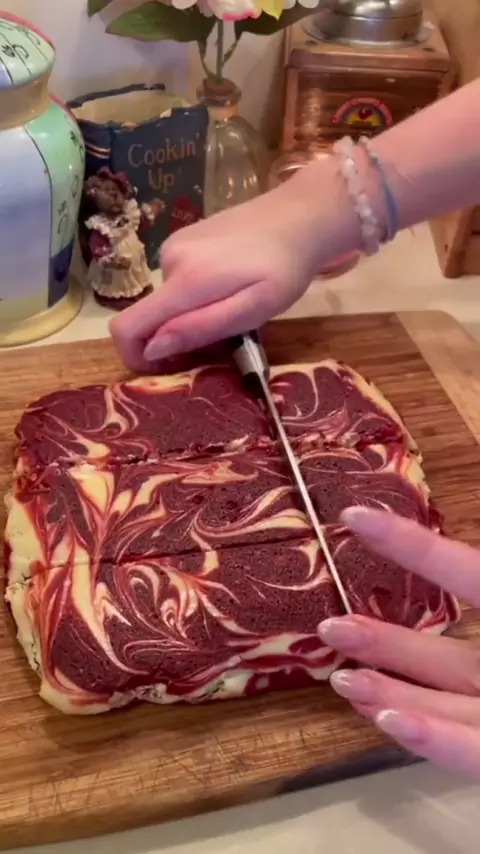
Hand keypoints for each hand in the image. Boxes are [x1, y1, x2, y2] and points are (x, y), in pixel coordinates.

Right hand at [109, 171, 329, 372]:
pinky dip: (193, 296)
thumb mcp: (252, 310)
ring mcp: (174, 244)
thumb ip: (199, 328)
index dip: (135, 357)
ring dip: (189, 316)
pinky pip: (176, 281)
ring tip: (233, 309)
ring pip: (166, 300)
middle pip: (151, 316)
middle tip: (223, 339)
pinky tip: (228, 288)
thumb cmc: (284, 270)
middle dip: (176, 337)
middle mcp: (168, 260)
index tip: (166, 367)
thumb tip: (151, 349)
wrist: (301, 215)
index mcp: (184, 282)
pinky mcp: (183, 237)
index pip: (127, 326)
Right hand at [318, 507, 479, 778]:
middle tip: (328, 626)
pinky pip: (471, 751)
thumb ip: (477, 573)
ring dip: (387, 691)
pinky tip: (388, 718)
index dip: (409, 546)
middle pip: (437, 656)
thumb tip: (467, 553)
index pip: (462, 572)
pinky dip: (433, 739)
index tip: (353, 516)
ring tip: (340, 680)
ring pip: (440, 705)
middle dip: (381, 642)